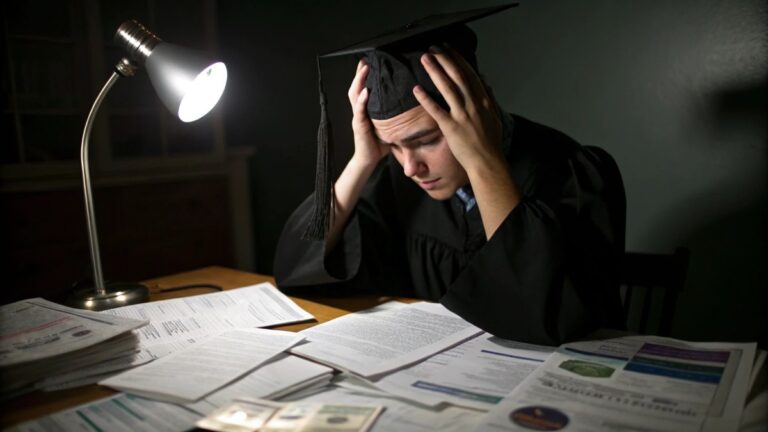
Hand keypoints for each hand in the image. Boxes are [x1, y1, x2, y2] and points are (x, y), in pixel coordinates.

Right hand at [348, 60, 389, 166]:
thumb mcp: (390, 127)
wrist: (369, 160)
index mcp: (366, 110)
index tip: (369, 62)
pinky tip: (366, 92)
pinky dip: (362, 101)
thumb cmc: (380, 144)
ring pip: (355, 95)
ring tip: (365, 69)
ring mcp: (358, 118)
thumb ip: (397, 117)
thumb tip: (415, 108)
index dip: (364, 76)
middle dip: (359, 74)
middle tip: (365, 61)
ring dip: (359, 82)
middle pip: (356, 88)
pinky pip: (360, 111)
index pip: (362, 88)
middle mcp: (359, 111)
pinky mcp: (359, 126)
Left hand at [413, 45, 502, 173]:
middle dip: (445, 60)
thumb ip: (490, 98)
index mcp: (483, 100)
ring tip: (425, 59)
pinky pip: (436, 110)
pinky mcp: (451, 128)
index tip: (448, 49)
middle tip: (433, 48)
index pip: (469, 74)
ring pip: (448, 88)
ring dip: (435, 71)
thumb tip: (487, 82)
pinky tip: (416, 89)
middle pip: (458, 76)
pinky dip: (426, 98)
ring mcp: (462, 116)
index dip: (458, 60)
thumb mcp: (494, 117)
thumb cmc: (490, 142)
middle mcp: (473, 104)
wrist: (488, 162)